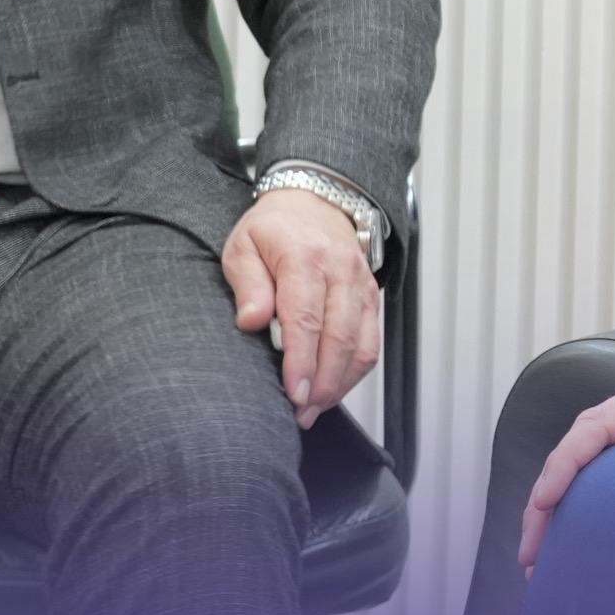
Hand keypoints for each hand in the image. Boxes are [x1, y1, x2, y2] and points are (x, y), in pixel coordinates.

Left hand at [222, 187, 383, 427]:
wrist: (316, 201)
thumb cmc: (274, 229)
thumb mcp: (243, 246)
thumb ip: (248, 284)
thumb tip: (252, 321)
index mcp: (305, 257)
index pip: (307, 317)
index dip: (302, 360)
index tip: (292, 392)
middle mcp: (341, 271)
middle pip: (340, 337)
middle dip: (322, 382)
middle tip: (302, 413)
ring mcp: (361, 285)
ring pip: (362, 344)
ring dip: (340, 383)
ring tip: (315, 408)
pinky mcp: (372, 297)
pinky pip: (372, 341)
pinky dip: (355, 371)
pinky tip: (333, 388)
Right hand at [517, 337, 614, 571]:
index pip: (597, 426)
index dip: (567, 462)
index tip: (546, 500)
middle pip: (573, 453)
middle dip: (544, 500)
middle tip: (530, 553)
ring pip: (580, 472)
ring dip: (553, 514)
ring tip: (536, 566)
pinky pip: (601, 482)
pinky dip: (580, 513)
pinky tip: (574, 553)